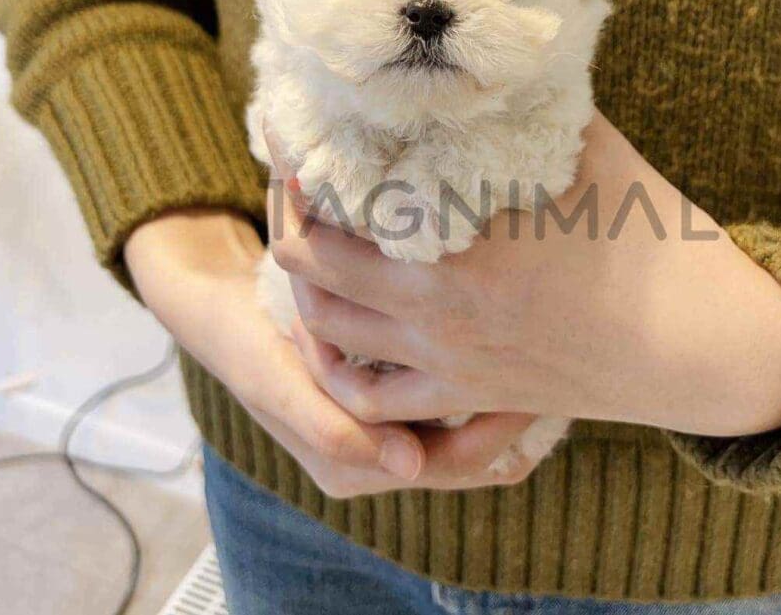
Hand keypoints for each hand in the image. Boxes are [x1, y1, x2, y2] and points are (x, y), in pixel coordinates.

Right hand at [125, 208, 540, 495]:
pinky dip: (478, 372)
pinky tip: (505, 340)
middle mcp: (379, 452)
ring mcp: (387, 420)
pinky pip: (450, 392)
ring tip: (544, 352)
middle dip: (514, 411)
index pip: (454, 462)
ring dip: (501, 391)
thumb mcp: (280, 383)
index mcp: (354, 465)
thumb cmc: (249, 346)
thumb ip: (331, 427)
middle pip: (473, 446)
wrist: (223, 312)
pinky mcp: (390, 389)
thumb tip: (407, 468)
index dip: (501, 429)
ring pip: (466, 419)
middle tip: (558, 363)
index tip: (540, 381)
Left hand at [272, 111, 780, 437]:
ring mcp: (446, 358)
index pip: (334, 190)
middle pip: (309, 261)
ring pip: (326, 332)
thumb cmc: (649, 234)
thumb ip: (519, 106)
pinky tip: (342, 334)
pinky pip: (372, 400)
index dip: (293, 152)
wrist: (699, 340)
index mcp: (455, 236)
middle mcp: (433, 305)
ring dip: (305, 285)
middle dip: (289, 214)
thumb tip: (482, 59)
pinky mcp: (468, 395)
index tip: (281, 122)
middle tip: (297, 179)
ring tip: (312, 243)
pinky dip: (339, 368)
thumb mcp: (582, 146)